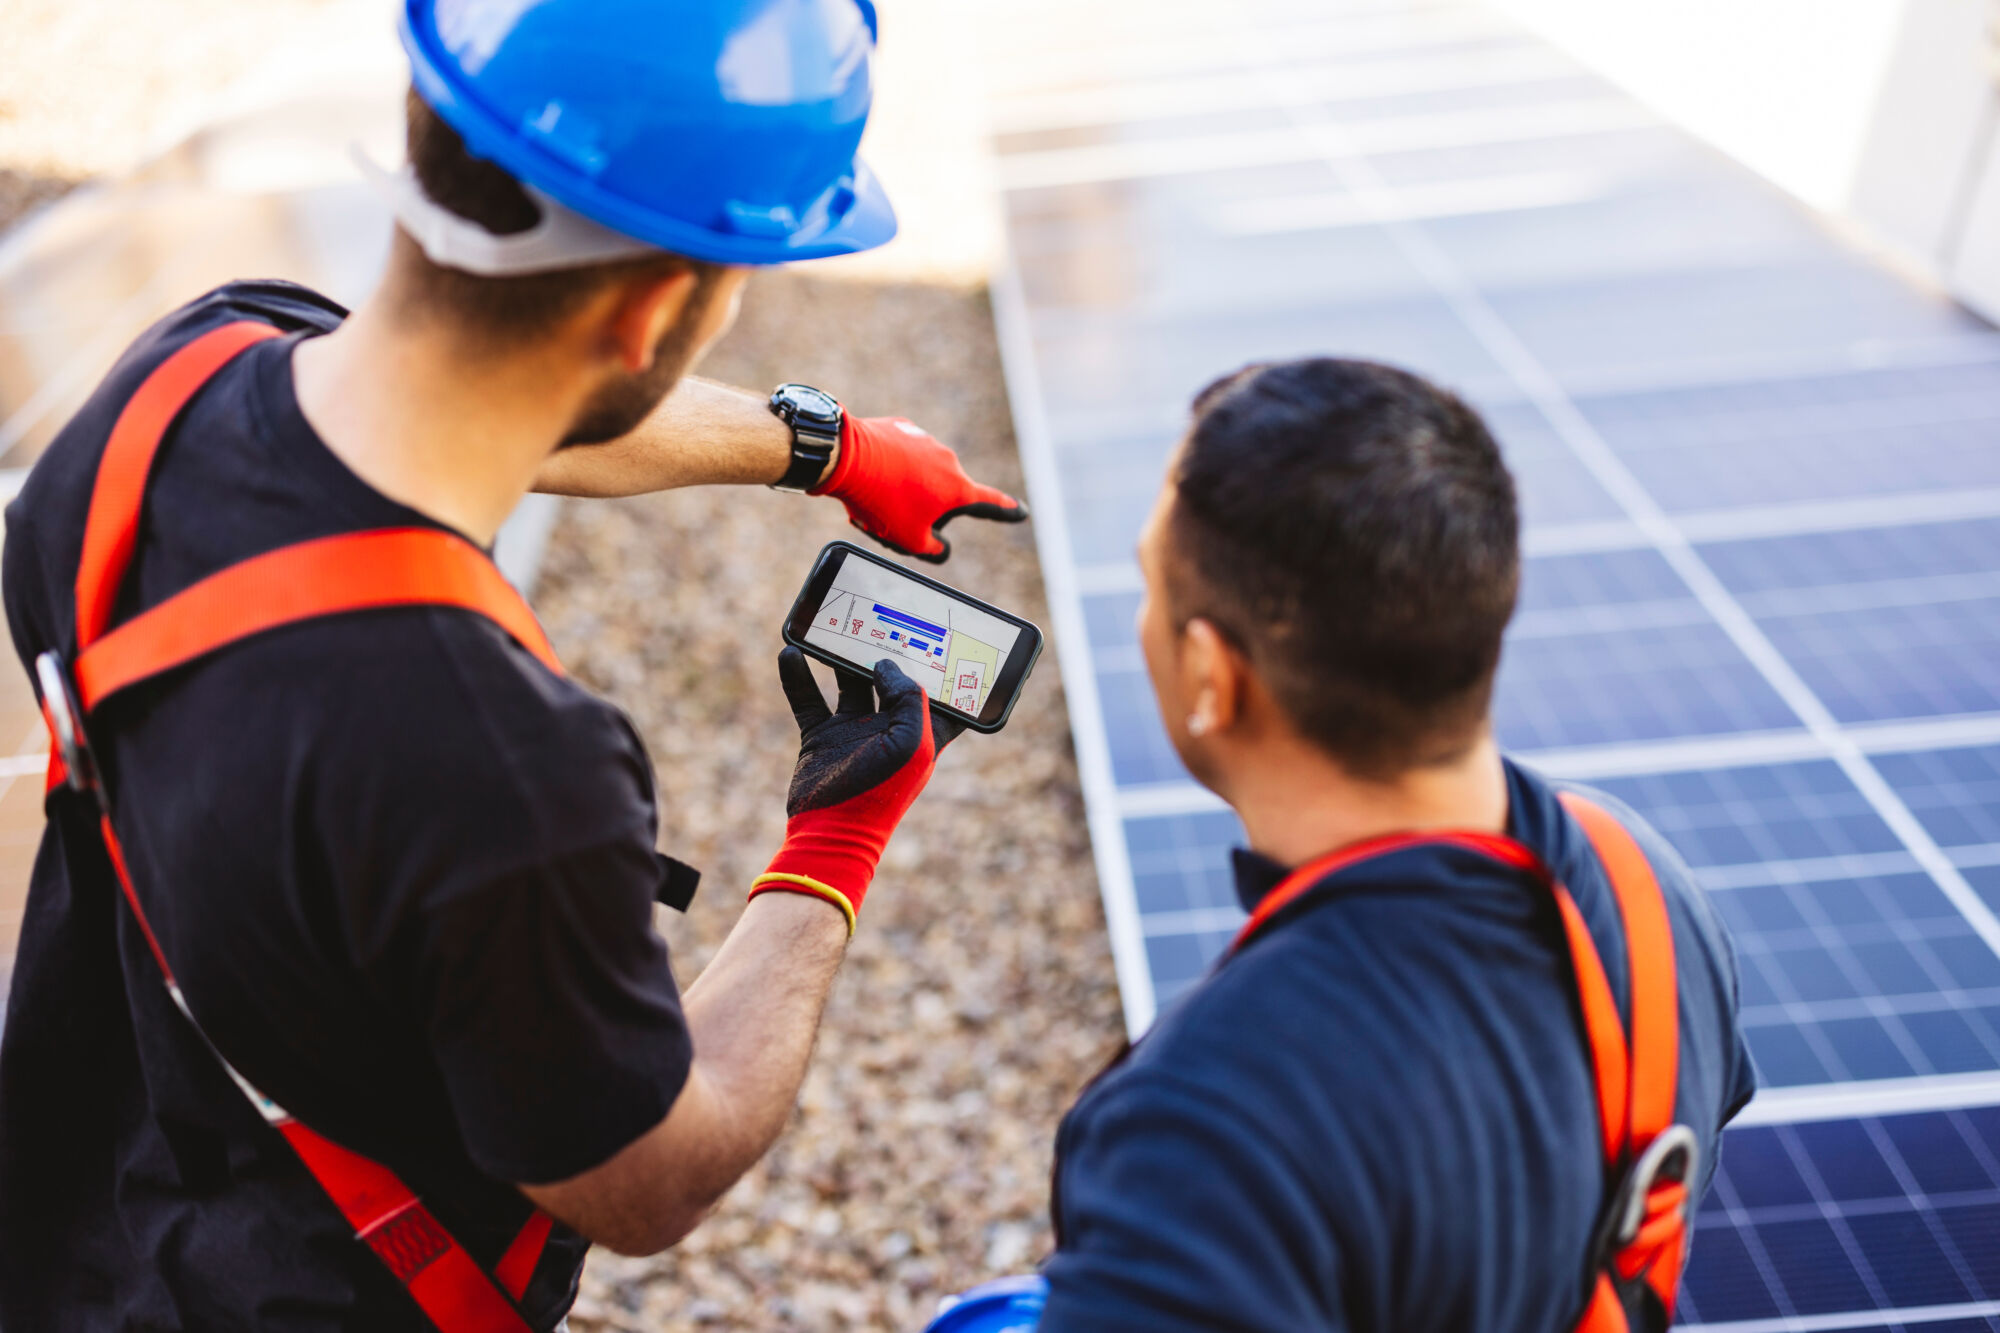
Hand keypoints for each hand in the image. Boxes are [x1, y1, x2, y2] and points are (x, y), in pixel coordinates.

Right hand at [749, 649, 961, 930]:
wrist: (831, 833)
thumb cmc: (882, 792)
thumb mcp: (911, 741)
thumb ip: (908, 696)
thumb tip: (886, 664)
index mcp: (924, 733)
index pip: (947, 696)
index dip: (952, 670)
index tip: (952, 636)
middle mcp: (890, 728)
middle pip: (893, 679)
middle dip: (889, 649)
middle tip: (881, 614)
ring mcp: (854, 731)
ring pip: (849, 682)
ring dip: (840, 656)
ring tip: (834, 625)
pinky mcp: (821, 738)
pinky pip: (808, 699)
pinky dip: (797, 676)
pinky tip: (790, 653)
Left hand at [812, 413, 1027, 562]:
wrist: (846, 458)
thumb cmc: (882, 502)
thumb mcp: (909, 540)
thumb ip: (933, 550)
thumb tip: (941, 547)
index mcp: (957, 489)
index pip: (990, 505)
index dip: (1007, 512)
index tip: (1021, 511)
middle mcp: (948, 461)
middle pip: (941, 494)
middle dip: (922, 508)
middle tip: (891, 520)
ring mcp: (926, 441)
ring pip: (918, 474)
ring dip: (902, 488)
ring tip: (875, 496)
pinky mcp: (903, 429)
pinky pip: (900, 455)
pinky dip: (889, 467)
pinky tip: (869, 475)